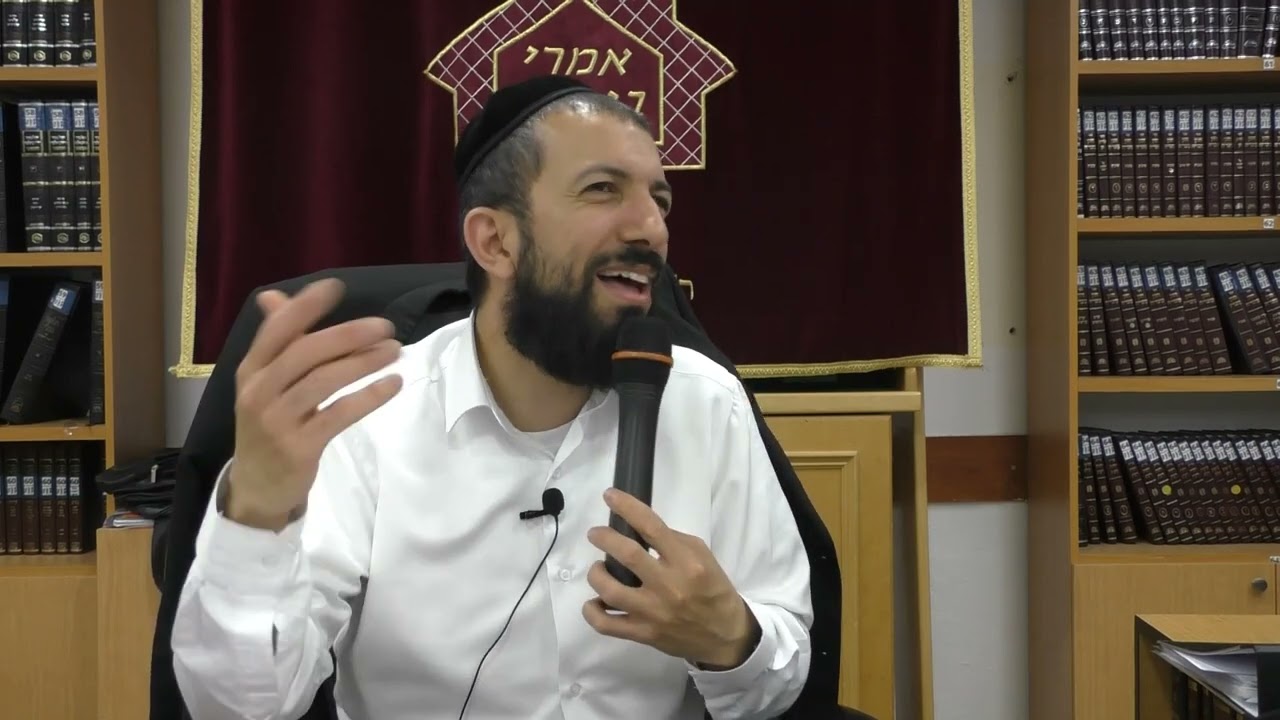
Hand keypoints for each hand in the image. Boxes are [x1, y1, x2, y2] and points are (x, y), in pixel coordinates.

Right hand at [227, 278, 402, 529]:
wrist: (257, 488)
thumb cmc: (269, 427)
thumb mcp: (265, 385)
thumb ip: (278, 343)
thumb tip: (275, 296)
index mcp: (251, 371)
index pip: (276, 330)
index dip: (304, 307)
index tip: (335, 287)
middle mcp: (259, 392)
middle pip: (305, 352)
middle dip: (348, 334)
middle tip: (385, 326)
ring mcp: (277, 421)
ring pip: (324, 381)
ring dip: (363, 362)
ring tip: (394, 350)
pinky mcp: (299, 447)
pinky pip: (339, 414)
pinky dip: (369, 397)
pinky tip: (392, 384)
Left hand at [583, 488, 760, 668]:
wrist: (724, 635)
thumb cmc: (712, 589)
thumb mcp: (703, 556)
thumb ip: (673, 541)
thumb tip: (639, 529)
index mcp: (686, 562)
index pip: (652, 527)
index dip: (627, 507)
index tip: (610, 496)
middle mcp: (668, 586)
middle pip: (627, 555)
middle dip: (604, 538)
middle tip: (596, 534)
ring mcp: (653, 612)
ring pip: (610, 590)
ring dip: (596, 574)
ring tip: (598, 569)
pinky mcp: (643, 634)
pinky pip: (606, 624)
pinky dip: (592, 611)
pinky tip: (595, 602)